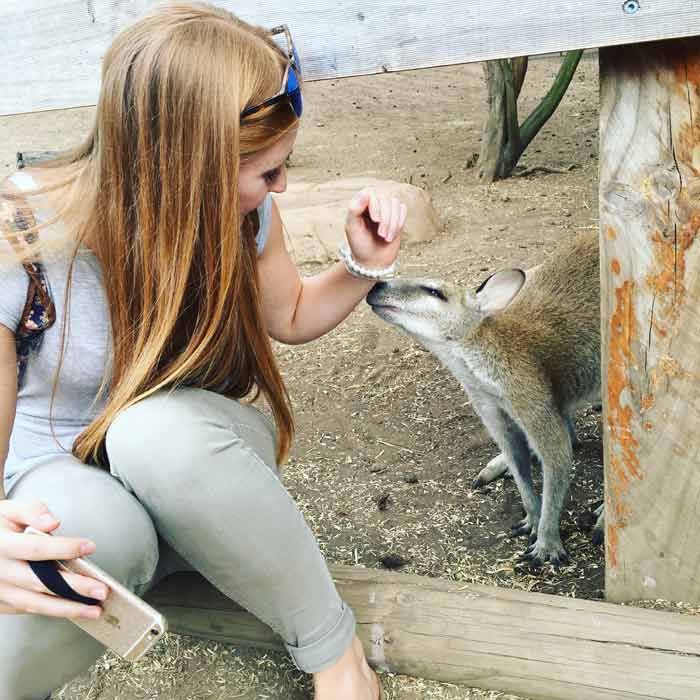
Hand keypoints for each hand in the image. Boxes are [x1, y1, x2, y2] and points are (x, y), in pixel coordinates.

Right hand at [0, 499, 106, 617]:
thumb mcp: (9, 511)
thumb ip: (32, 512)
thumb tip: (53, 522)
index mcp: (2, 546)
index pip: (37, 549)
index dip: (65, 548)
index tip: (90, 546)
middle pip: (42, 582)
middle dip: (75, 587)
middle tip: (102, 590)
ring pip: (35, 604)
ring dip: (68, 609)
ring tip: (95, 610)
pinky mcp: (0, 604)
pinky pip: (28, 609)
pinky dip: (53, 610)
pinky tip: (75, 609)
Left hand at [344, 189, 405, 268]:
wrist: (373, 261)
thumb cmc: (360, 245)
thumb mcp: (352, 228)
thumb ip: (354, 210)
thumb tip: (365, 194)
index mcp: (360, 203)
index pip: (371, 193)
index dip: (375, 205)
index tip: (375, 220)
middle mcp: (373, 203)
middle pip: (385, 198)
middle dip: (385, 218)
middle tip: (381, 234)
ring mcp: (386, 209)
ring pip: (395, 204)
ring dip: (392, 223)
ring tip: (385, 237)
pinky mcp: (396, 216)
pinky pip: (403, 210)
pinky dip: (399, 222)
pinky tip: (392, 234)